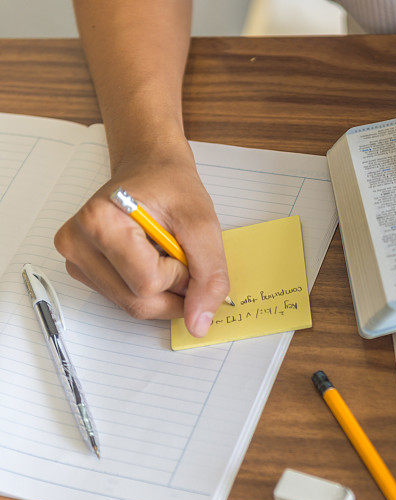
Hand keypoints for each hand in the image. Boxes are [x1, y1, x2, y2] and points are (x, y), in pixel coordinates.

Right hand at [54, 144, 229, 336]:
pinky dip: (147, 289)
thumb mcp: (203, 225)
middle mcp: (77, 242)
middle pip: (136, 302)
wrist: (151, 170)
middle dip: (173, 289)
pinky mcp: (81, 270)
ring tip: (164, 254)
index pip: (148, 282)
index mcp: (100, 221)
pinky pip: (123, 300)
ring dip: (162, 290)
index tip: (185, 250)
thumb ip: (208, 275)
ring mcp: (75, 259)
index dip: (181, 275)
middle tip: (181, 257)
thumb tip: (200, 323)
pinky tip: (150, 260)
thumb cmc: (172, 188)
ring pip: (130, 306)